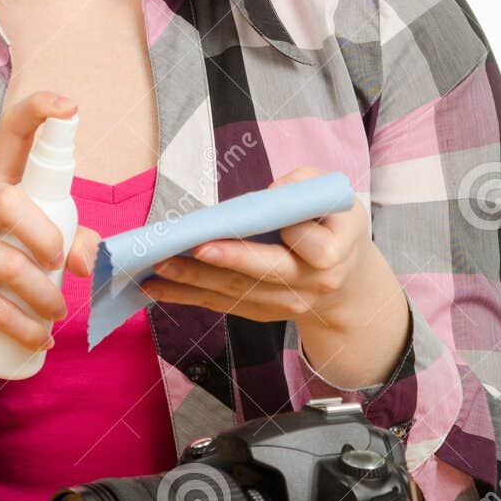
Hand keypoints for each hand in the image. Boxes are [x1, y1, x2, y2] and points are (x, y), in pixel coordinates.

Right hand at [0, 89, 98, 364]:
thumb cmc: (1, 272)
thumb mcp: (39, 250)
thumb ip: (73, 242)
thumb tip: (89, 261)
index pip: (10, 134)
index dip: (37, 112)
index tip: (69, 106)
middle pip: (5, 200)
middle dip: (45, 235)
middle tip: (60, 264)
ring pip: (6, 263)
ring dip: (44, 296)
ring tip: (56, 313)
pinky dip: (25, 328)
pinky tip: (38, 338)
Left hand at [140, 166, 410, 387]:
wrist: (345, 277)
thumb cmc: (331, 221)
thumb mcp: (329, 194)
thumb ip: (302, 186)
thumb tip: (265, 196)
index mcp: (336, 252)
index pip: (314, 247)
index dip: (293, 236)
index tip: (261, 219)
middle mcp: (312, 285)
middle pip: (264, 274)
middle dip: (224, 262)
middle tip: (185, 251)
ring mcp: (286, 305)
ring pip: (236, 293)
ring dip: (192, 283)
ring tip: (155, 269)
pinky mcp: (262, 313)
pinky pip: (223, 304)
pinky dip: (188, 296)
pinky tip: (157, 287)